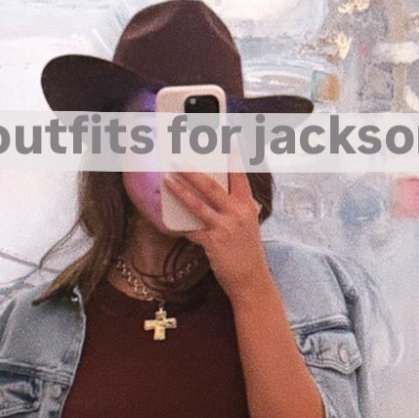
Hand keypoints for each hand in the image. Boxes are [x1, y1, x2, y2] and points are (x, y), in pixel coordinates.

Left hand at [162, 164, 268, 299]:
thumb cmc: (247, 252)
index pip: (240, 175)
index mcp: (247, 205)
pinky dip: (180, 225)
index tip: (229, 137)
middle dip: (191, 170)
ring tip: (166, 179)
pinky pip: (191, 230)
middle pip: (211, 185)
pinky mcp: (213, 242)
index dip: (234, 155)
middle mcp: (237, 212)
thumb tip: (211, 196)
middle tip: (177, 158)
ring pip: (197, 203)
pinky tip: (168, 219)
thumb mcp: (247, 225)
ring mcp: (225, 227)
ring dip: (179, 190)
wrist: (251, 280)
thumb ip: (233, 209)